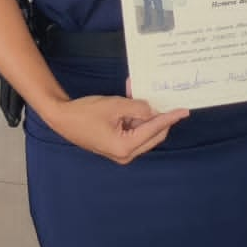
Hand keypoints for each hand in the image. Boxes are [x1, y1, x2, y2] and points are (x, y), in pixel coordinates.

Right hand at [43, 94, 188, 163]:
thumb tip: (154, 110)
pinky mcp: (116, 145)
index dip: (170, 117)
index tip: (185, 111)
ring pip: (143, 130)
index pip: (155, 129)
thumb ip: (138, 108)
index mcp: (125, 147)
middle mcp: (125, 154)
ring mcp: (120, 151)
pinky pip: (133, 129)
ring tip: (137, 91)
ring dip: (143, 112)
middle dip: (157, 114)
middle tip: (162, 97)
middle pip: (153, 134)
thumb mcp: (116, 106)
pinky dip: (134, 115)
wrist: (62, 118)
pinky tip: (131, 97)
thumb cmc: (86, 113)